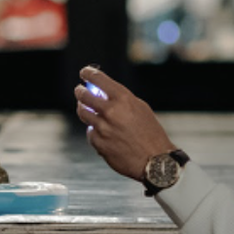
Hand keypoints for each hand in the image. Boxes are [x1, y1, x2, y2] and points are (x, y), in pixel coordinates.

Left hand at [74, 66, 174, 182]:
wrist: (154, 160)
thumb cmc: (150, 133)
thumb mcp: (140, 108)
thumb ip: (121, 99)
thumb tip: (103, 92)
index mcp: (123, 99)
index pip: (98, 79)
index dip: (88, 73)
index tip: (84, 72)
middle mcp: (110, 111)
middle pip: (84, 95)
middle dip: (80, 91)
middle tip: (80, 91)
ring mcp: (102, 128)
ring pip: (83, 113)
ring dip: (83, 109)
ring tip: (87, 109)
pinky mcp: (98, 143)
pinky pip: (90, 132)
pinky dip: (94, 131)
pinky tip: (103, 132)